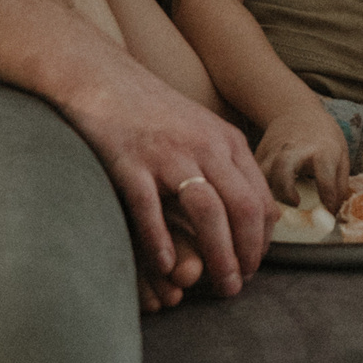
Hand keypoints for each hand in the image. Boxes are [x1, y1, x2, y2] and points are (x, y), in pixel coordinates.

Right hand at [63, 65, 272, 305]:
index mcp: (227, 141)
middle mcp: (205, 146)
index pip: (261, 200)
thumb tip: (250, 213)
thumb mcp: (201, 130)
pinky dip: (161, 240)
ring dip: (218, 254)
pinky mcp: (130, 161)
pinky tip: (166, 266)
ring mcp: (168, 153)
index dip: (262, 240)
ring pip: (208, 211)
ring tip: (217, 285)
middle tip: (239, 287)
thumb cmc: (150, 111)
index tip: (253, 265)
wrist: (100, 75)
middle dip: (247, 254)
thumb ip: (224, 165)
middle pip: (243, 208)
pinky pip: (151, 207)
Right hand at [257, 101, 352, 210]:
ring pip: (262, 173)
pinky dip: (255, 190)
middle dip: (285, 190)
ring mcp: (273, 151)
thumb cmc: (323, 137)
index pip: (325, 175)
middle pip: (283, 168)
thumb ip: (339, 184)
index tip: (327, 211)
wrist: (296, 111)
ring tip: (275, 209)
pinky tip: (262, 201)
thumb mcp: (341, 154)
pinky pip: (252, 176)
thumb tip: (332, 214)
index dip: (327, 196)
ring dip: (266, 193)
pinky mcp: (257, 155)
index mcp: (322, 150)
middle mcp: (295, 149)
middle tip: (293, 204)